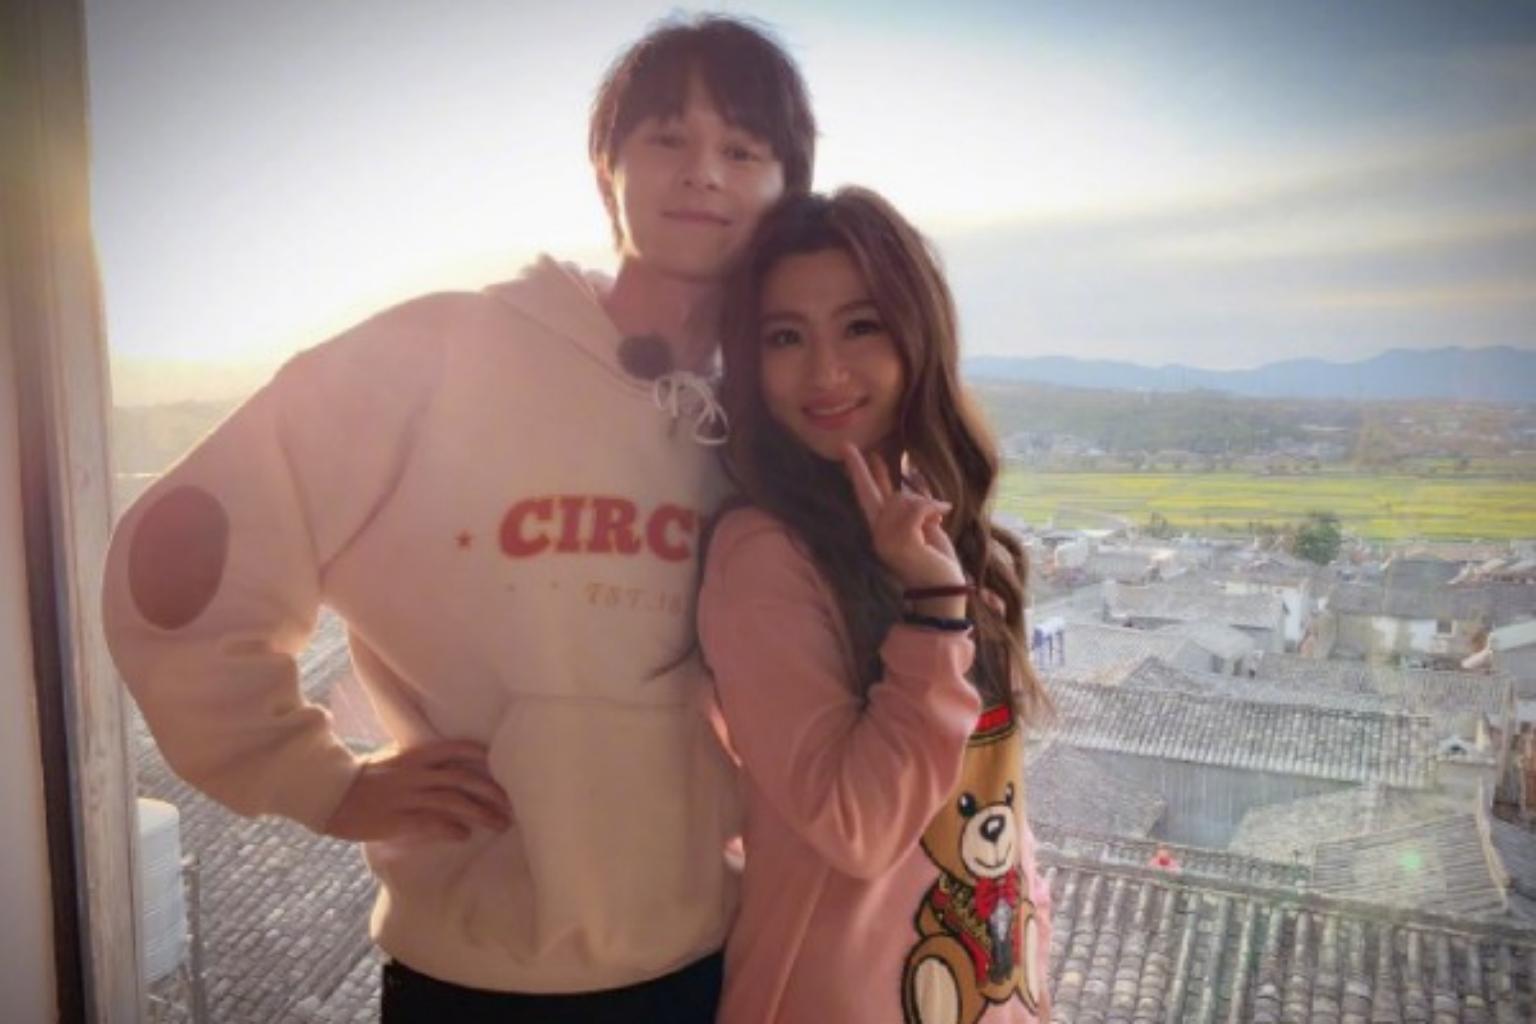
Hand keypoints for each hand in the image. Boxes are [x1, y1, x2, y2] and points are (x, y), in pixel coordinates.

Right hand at [323, 739, 510, 842]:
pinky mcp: (398, 820)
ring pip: (454, 802)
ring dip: (481, 814)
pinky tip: (465, 835)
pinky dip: (453, 829)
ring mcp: (408, 796)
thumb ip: (417, 760)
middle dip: (491, 792)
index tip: (503, 768)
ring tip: (499, 824)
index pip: (456, 749)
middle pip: (464, 779)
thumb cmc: (361, 777)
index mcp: (415, 754)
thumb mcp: (391, 758)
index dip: (482, 757)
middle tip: (511, 805)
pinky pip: (433, 824)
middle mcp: (416, 773)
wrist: (329, 794)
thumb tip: (442, 763)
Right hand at [841, 443, 965, 616]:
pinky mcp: (902, 542)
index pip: (866, 496)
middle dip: (880, 479)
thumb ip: (913, 508)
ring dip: (927, 505)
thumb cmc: (936, 561)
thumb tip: (910, 486)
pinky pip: (917, 508)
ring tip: (938, 517)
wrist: (944, 591)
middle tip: (873, 462)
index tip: (848, 448)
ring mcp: (887, 539)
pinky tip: (943, 514)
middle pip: (882, 494)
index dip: (859, 471)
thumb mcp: (924, 527)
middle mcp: (878, 534)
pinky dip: (933, 508)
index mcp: (882, 530)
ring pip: (904, 500)